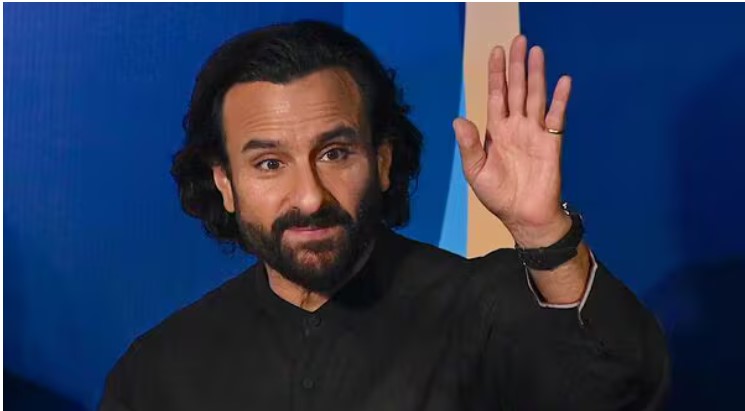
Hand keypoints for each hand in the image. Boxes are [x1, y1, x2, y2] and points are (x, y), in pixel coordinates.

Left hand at [453, 35, 571, 247]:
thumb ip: (468, 145)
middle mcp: (516, 126)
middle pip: (516, 89)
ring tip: (537, 52)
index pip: (496, 95)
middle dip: (517, 65)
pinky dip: (560, 99)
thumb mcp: (475, 171)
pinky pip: (556, 117)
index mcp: (496, 131)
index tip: (496, 51)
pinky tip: (563, 81)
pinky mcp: (551, 143)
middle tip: (519, 40)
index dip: (496, 74)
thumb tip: (458, 118)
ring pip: (535, 97)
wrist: (524, 216)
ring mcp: (534, 132)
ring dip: (536, 74)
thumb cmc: (498, 196)